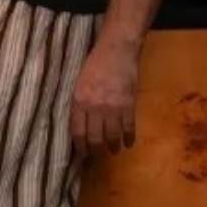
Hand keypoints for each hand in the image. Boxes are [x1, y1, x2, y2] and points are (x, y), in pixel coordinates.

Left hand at [70, 40, 138, 158]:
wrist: (117, 50)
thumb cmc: (94, 64)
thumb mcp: (79, 83)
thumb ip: (79, 103)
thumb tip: (80, 124)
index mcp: (79, 101)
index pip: (77, 131)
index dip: (80, 146)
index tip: (82, 154)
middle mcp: (95, 107)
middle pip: (95, 138)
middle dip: (96, 151)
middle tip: (97, 156)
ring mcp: (113, 107)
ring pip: (112, 135)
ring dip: (113, 146)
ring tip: (114, 151)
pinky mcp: (129, 105)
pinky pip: (129, 127)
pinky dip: (129, 138)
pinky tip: (129, 143)